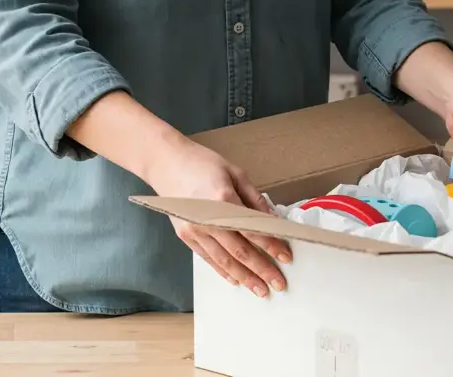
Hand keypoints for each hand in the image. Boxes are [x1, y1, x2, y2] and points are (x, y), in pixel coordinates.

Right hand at [144, 136, 292, 297]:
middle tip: (278, 283)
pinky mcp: (185, 236)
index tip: (286, 257)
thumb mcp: (236, 174)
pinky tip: (236, 280)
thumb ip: (254, 199)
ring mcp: (194, 231)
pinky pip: (208, 258)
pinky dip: (223, 271)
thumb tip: (273, 219)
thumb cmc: (203, 163)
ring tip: (260, 289)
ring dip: (244, 277)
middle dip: (261, 270)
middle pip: (240, 251)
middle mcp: (208, 220)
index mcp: (223, 201)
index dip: (272, 245)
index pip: (253, 230)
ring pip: (224, 261)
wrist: (166, 163)